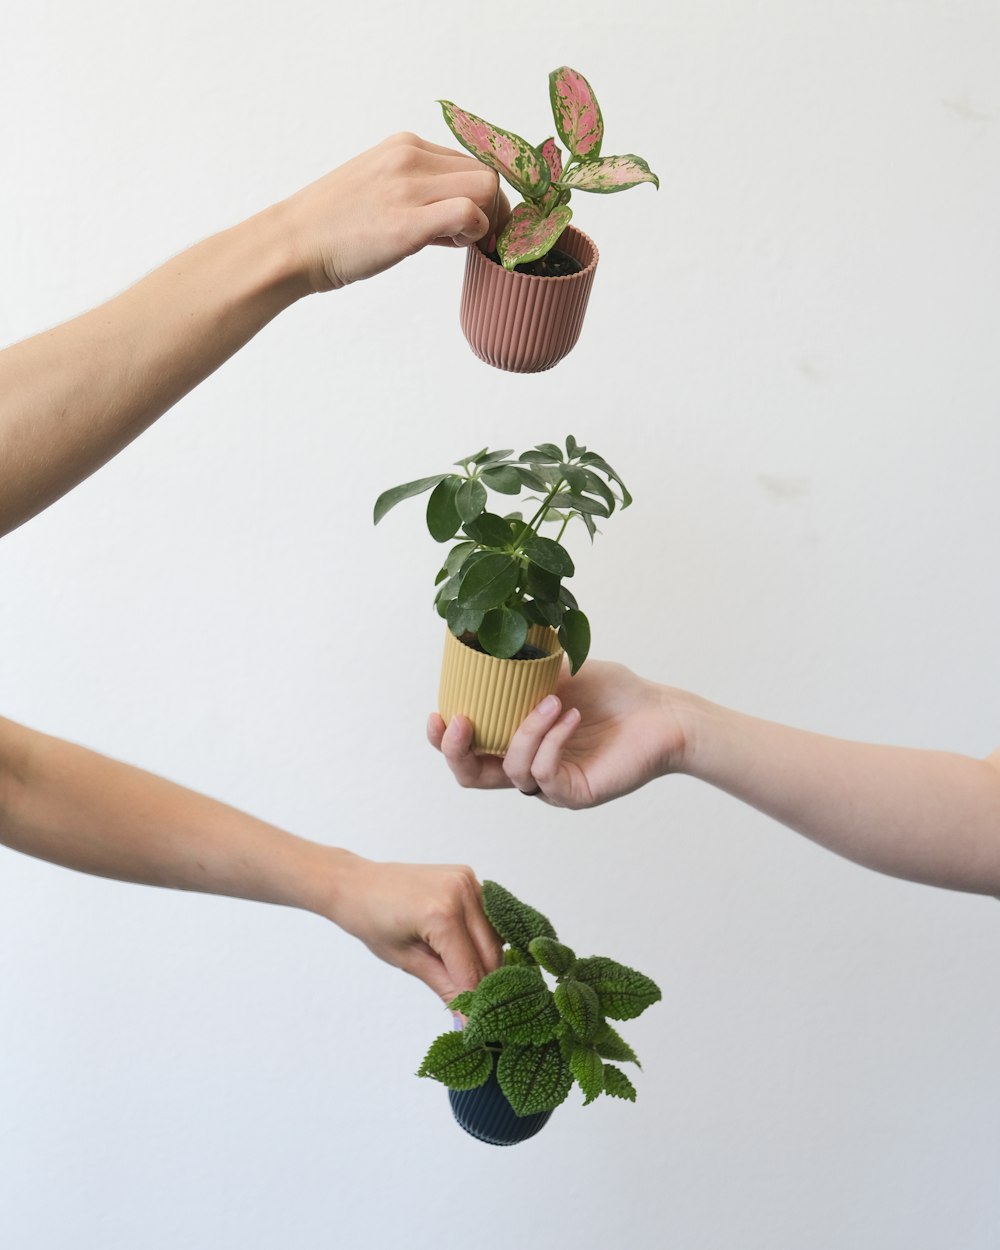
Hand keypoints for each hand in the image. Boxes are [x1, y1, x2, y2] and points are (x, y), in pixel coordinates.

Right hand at [282, 132, 510, 291]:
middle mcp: (409, 157)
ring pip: (486, 188)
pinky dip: (476, 232)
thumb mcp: (378, 191)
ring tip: (458, 242)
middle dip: (493, 208)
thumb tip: (461, 220)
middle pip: (486, 173)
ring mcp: (408, 188)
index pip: (469, 161)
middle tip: (476, 237)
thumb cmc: (332, 228)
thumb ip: (420, 196)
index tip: (470, 222)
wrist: (293, 244)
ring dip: (487, 220)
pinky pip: (469, 213)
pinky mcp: (407, 222)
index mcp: (404, 146)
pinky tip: (453, 246)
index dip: (479, 195)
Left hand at [325, 856, 502, 1004]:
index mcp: (442, 914)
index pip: (471, 970)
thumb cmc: (372, 921)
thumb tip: (468, 1021)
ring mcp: (466, 879)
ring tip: (457, 971)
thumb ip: (446, 989)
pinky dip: (480, 935)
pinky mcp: (467, 875)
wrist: (357, 884)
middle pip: (490, 952)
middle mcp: (461, 891)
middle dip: (483, 982)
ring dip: (484, 958)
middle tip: (470, 1005)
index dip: (474, 1001)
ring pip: (493, 934)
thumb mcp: (408, 961)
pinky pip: (486, 915)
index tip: (476, 1025)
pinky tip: (460, 946)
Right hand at [427, 660, 686, 808]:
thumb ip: (524, 671)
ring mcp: (550, 784)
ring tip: (554, 701)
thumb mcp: (559, 673)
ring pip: (511, 770)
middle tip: (459, 720)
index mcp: (518, 740)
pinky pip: (543, 774)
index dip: (444, 739)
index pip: (468, 750)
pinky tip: (571, 715)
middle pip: (472, 776)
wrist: (661, 712)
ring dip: (525, 731)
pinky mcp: (573, 793)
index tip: (439, 711)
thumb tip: (490, 645)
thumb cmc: (614, 693)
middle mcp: (528, 765)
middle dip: (455, 751)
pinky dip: (551, 740)